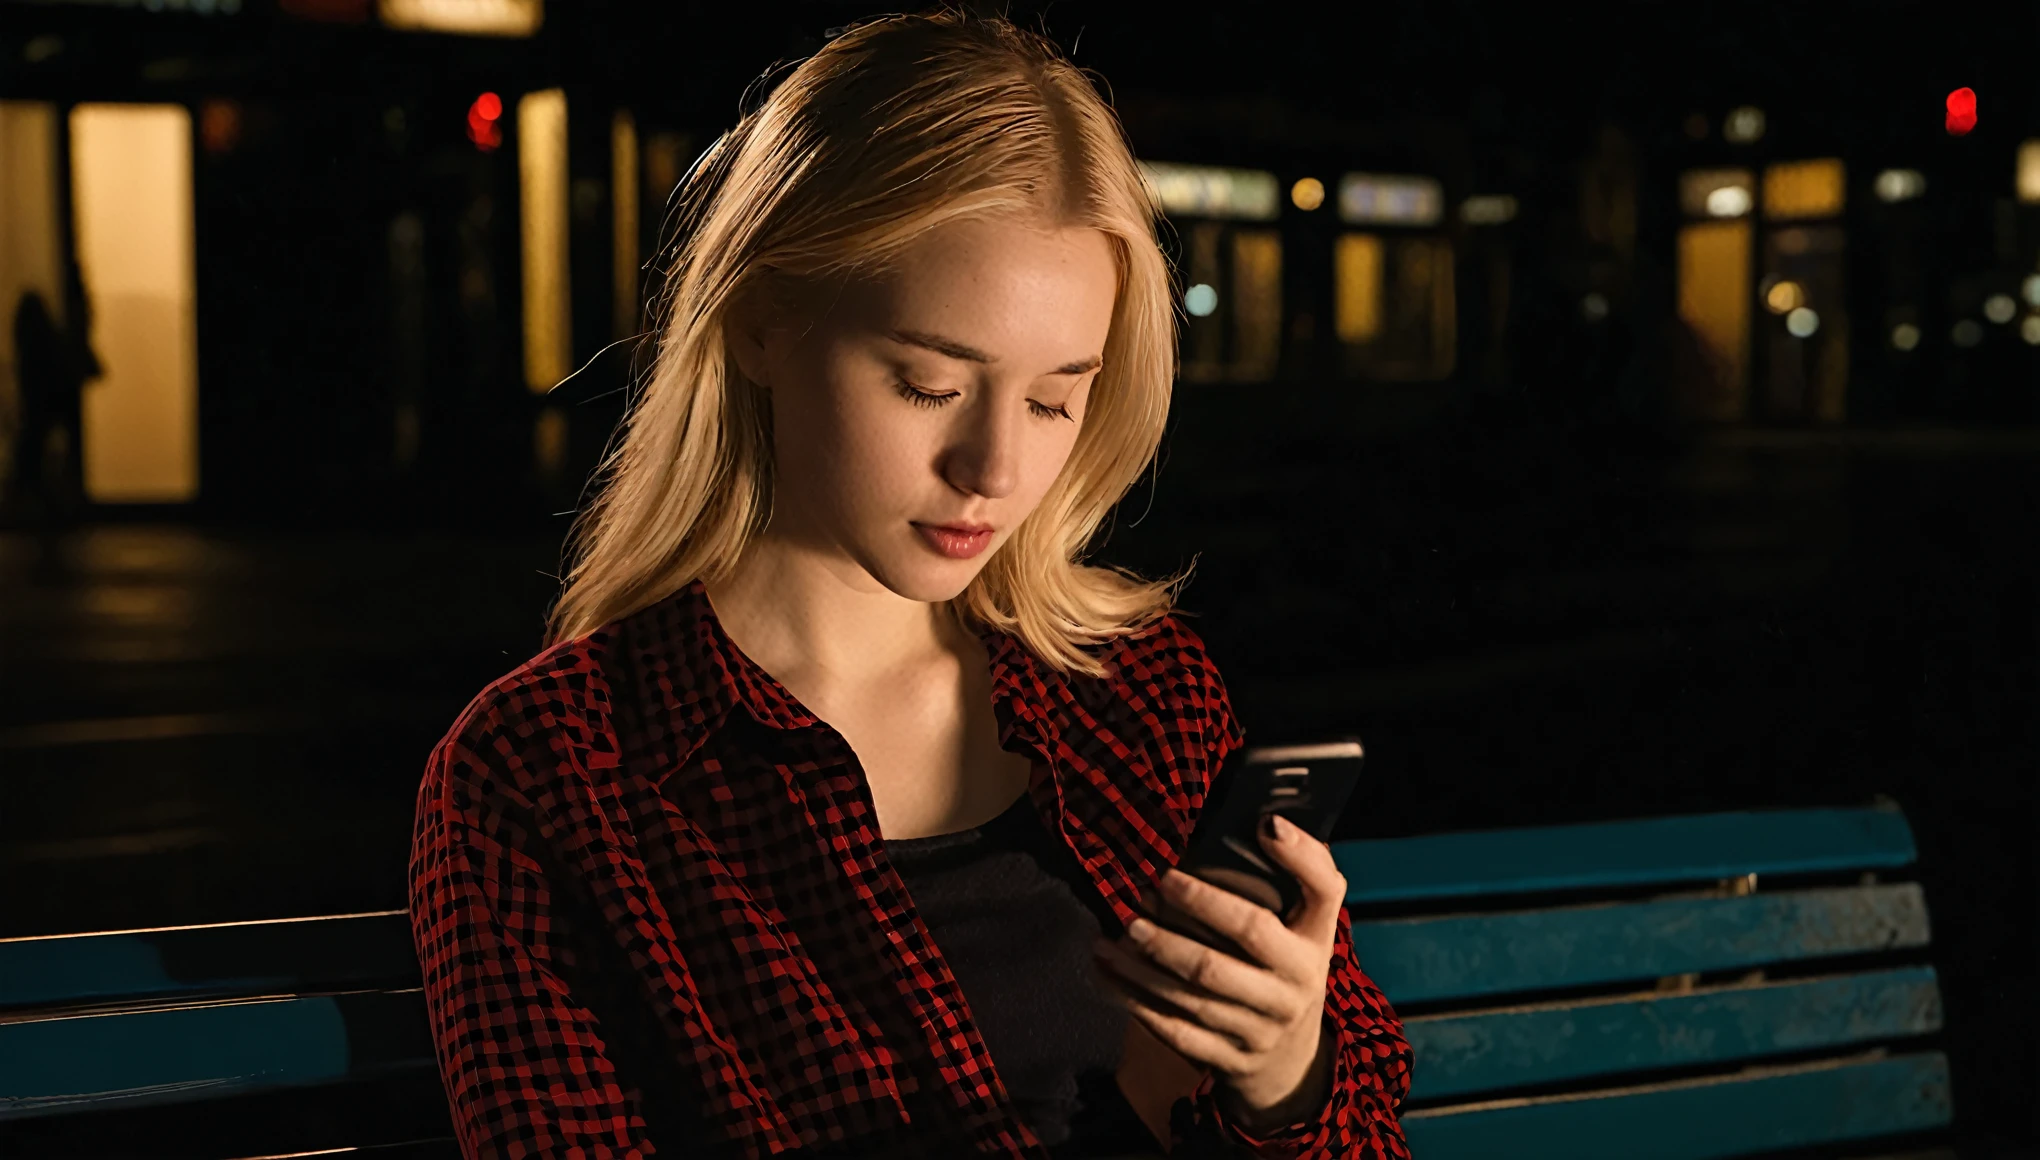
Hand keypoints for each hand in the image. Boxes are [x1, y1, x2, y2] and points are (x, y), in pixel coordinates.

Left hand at [1091, 814, 1344, 1130]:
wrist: (1289, 1060)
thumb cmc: (1284, 970)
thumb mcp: (1304, 929)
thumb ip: (1296, 879)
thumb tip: (1268, 820)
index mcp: (1316, 942)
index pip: (1323, 891)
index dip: (1299, 855)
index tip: (1265, 824)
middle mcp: (1296, 983)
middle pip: (1245, 937)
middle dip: (1194, 908)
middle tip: (1145, 892)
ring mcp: (1263, 1025)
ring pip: (1197, 988)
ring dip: (1147, 959)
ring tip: (1111, 935)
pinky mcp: (1229, 1058)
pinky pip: (1176, 1028)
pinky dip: (1135, 1000)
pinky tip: (1108, 974)